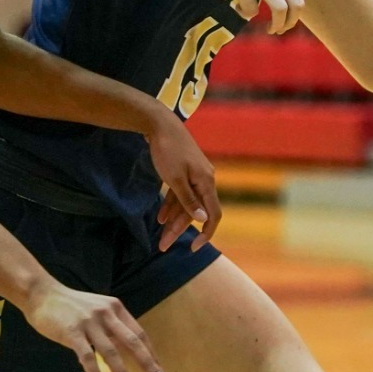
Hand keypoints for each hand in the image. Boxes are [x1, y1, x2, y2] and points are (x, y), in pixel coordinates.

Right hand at [24, 281, 164, 371]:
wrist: (41, 294)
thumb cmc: (70, 306)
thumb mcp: (97, 310)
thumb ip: (110, 328)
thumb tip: (123, 353)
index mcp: (115, 308)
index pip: (138, 333)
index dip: (150, 353)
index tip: (159, 370)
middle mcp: (106, 314)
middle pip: (132, 343)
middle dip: (148, 364)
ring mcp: (89, 323)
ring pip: (112, 354)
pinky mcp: (72, 333)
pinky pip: (87, 357)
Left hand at [146, 113, 221, 252]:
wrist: (160, 123)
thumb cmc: (168, 150)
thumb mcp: (175, 179)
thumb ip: (188, 200)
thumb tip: (202, 220)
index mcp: (206, 182)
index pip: (213, 214)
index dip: (206, 233)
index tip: (194, 248)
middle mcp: (204, 180)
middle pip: (195, 212)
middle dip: (180, 230)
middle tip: (163, 246)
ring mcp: (194, 176)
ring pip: (186, 204)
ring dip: (174, 220)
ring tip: (160, 236)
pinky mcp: (184, 172)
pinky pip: (180, 194)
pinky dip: (171, 205)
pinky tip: (161, 218)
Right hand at [196, 0, 310, 34]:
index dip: (296, 9)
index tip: (286, 15)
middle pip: (296, 4)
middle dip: (291, 22)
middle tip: (282, 29)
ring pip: (279, 9)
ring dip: (277, 25)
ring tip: (271, 30)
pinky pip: (251, 10)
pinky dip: (247, 14)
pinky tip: (238, 7)